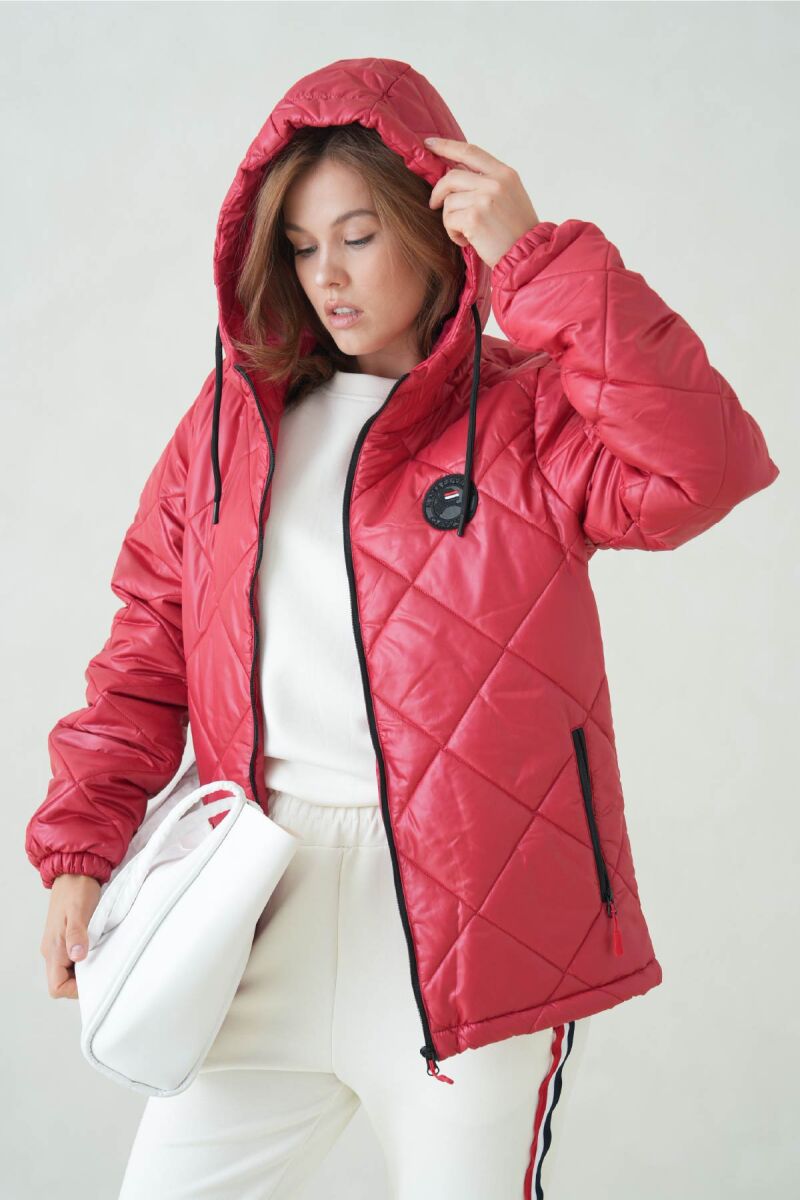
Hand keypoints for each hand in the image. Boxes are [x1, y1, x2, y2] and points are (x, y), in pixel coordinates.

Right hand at [40, 874, 100, 999]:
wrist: (75, 870)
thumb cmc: (77, 889)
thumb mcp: (79, 911)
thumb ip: (77, 934)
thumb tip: (77, 956)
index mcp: (54, 948)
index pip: (56, 987)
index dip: (74, 990)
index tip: (93, 980)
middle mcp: (53, 950)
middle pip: (62, 982)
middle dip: (82, 982)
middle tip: (102, 971)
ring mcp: (59, 944)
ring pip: (68, 970)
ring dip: (85, 970)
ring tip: (103, 959)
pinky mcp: (67, 937)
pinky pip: (73, 958)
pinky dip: (86, 959)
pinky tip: (99, 949)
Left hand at [424, 137, 540, 269]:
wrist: (528, 255)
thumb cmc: (517, 231)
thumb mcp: (510, 196)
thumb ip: (488, 182)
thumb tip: (455, 174)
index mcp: (504, 174)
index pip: (470, 151)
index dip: (446, 146)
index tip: (429, 143)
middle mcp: (495, 182)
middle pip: (451, 176)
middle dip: (438, 192)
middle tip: (434, 204)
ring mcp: (484, 199)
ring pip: (448, 201)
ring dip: (451, 219)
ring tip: (467, 233)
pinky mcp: (474, 218)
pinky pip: (449, 220)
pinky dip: (453, 233)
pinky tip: (468, 241)